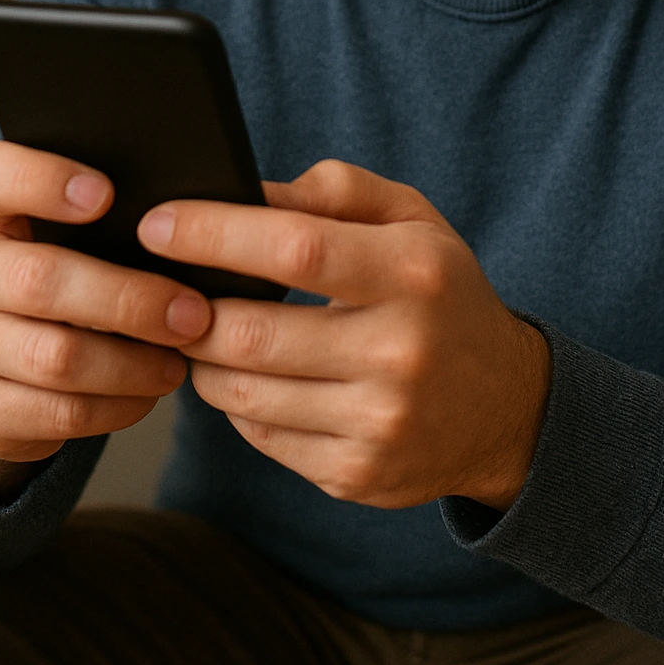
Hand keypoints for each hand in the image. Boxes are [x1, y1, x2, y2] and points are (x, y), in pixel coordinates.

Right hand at [0, 141, 211, 499]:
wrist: (0, 363)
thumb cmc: (63, 271)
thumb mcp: (69, 233)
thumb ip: (110, 216)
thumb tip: (192, 225)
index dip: (42, 180)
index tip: (108, 194)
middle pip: (38, 279)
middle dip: (129, 300)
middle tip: (193, 313)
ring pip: (52, 356)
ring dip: (131, 364)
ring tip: (179, 359)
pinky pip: (53, 412)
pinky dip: (114, 405)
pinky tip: (146, 392)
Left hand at [137, 159, 549, 510]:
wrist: (506, 406)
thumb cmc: (440, 292)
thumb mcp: (411, 219)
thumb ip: (334, 190)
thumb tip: (245, 192)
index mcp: (412, 273)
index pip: (293, 248)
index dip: (213, 234)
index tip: (157, 223)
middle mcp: (399, 351)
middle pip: (251, 333)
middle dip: (187, 310)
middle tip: (164, 289)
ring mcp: (378, 423)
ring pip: (243, 393)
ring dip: (202, 359)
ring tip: (202, 330)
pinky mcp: (357, 474)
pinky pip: (261, 436)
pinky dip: (237, 403)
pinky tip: (247, 376)